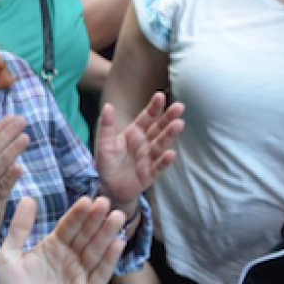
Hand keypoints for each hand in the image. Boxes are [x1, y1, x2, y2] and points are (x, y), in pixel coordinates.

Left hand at [0, 196, 124, 283]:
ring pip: (96, 251)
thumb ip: (19, 229)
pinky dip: (110, 259)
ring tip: (117, 217)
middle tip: (106, 202)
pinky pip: (101, 275)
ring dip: (107, 234)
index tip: (86, 199)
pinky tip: (118, 243)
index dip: (77, 214)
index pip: (67, 226)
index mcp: (52, 246)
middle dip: (95, 219)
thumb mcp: (9, 257)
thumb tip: (27, 198)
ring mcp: (80, 275)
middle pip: (85, 235)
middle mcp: (69, 258)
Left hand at [94, 92, 183, 207]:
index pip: (146, 118)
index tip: (160, 95)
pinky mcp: (149, 174)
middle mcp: (145, 143)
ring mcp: (149, 158)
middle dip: (168, 118)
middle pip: (158, 128)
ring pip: (161, 145)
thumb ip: (107, 126)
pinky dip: (164, 160)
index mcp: (134, 133)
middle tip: (180, 107)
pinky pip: (158, 166)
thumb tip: (108, 106)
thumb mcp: (104, 144)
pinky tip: (171, 153)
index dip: (154, 108)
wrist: (110, 188)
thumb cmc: (108, 163)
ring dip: (170, 135)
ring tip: (179, 124)